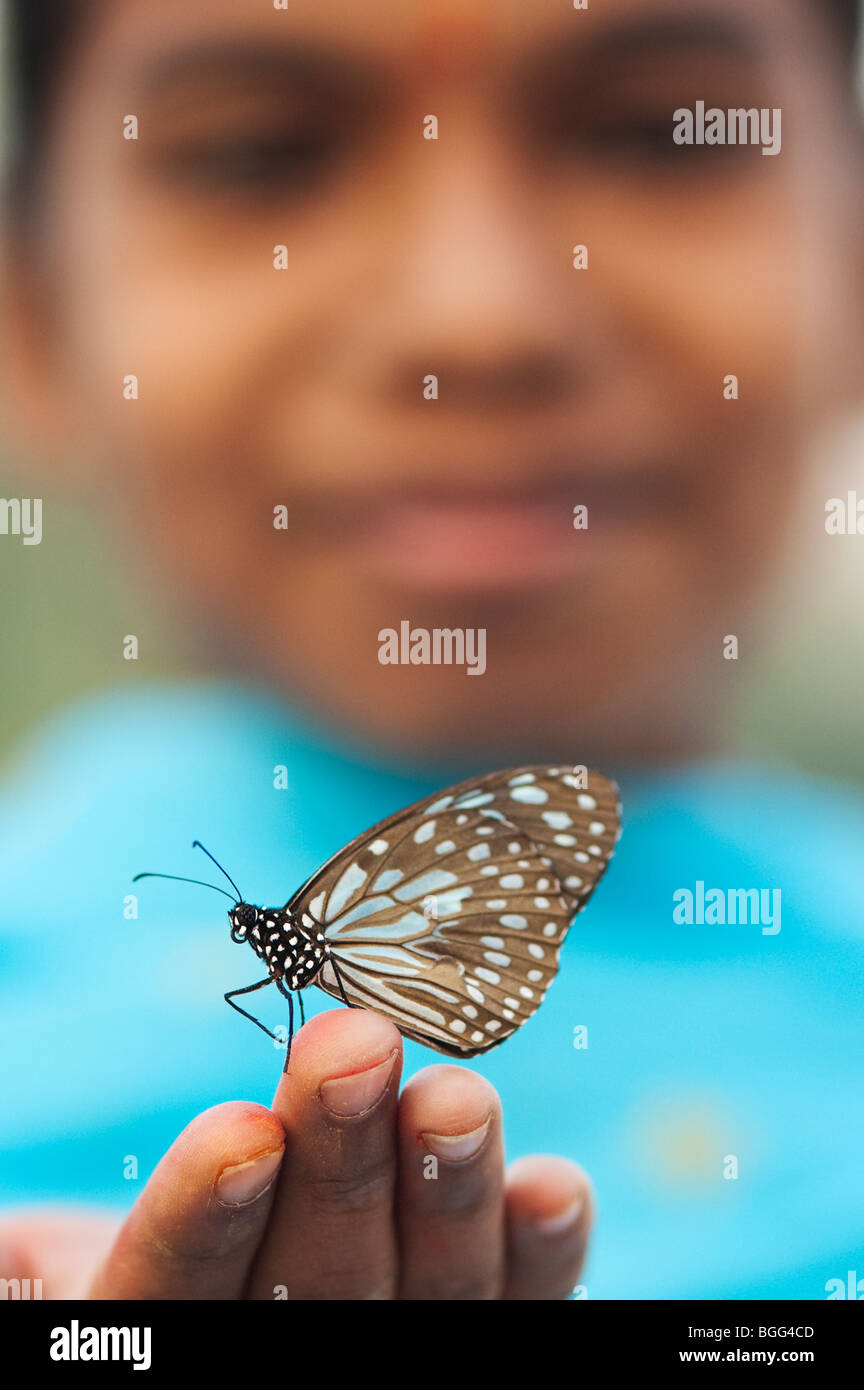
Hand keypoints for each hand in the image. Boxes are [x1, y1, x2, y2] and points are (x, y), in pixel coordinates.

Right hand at [1, 1009, 592, 1298]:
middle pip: (313, 1286)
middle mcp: (279, 1356)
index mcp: (160, 1334)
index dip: (203, 1219)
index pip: (173, 1295)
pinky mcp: (477, 1323)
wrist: (221, 1269)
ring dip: (447, 1192)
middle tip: (355, 1045)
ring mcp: (390, 1344)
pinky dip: (538, 1253)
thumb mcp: (51, 1248)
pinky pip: (518, 1308)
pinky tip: (555, 1187)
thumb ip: (36, 1244)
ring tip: (459, 1095)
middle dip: (340, 1162)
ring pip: (428, 1297)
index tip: (237, 1130)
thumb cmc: (142, 1238)